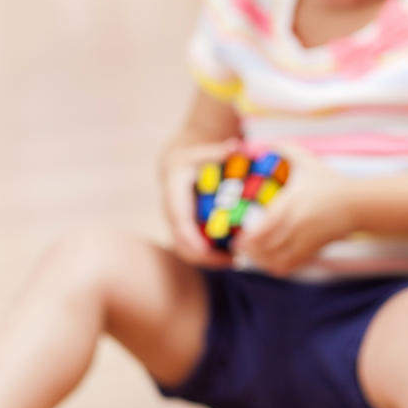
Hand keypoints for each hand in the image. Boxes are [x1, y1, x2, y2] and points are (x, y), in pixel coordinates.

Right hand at [161, 139, 239, 268]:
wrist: (175, 166)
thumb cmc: (192, 158)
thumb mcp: (202, 152)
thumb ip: (218, 151)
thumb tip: (235, 146)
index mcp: (173, 195)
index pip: (179, 219)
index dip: (191, 236)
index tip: (207, 248)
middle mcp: (172, 214)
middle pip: (182, 243)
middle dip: (205, 256)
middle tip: (232, 260)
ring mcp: (177, 225)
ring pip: (187, 250)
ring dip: (209, 260)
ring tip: (234, 261)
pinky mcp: (185, 231)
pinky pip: (194, 250)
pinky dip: (211, 256)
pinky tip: (231, 256)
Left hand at [235, 144, 356, 275]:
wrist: (357, 202)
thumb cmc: (329, 181)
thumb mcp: (308, 162)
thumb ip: (286, 149)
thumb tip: (264, 142)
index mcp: (291, 204)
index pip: (262, 229)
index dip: (246, 237)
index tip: (237, 235)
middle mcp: (297, 224)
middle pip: (265, 247)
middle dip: (249, 250)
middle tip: (238, 247)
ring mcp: (306, 239)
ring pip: (276, 260)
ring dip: (260, 261)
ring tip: (251, 256)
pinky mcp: (314, 250)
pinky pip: (291, 266)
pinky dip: (276, 267)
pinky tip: (268, 261)